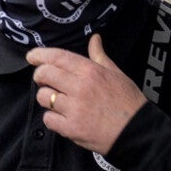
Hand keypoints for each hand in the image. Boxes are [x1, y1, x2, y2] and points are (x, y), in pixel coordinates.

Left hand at [27, 34, 146, 156]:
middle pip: (44, 74)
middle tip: (44, 79)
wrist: (138, 131)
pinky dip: (52, 118)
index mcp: (91, 72)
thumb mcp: (117, 74)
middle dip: (40, 75)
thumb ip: (99, 56)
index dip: (40, 55)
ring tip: (59, 101)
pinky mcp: (71, 128)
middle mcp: (80, 88)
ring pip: (43, 97)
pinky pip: (48, 119)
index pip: (58, 57)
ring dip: (46, 98)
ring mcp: (74, 109)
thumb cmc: (128, 101)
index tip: (32, 56)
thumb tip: (95, 39)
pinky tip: (63, 117)